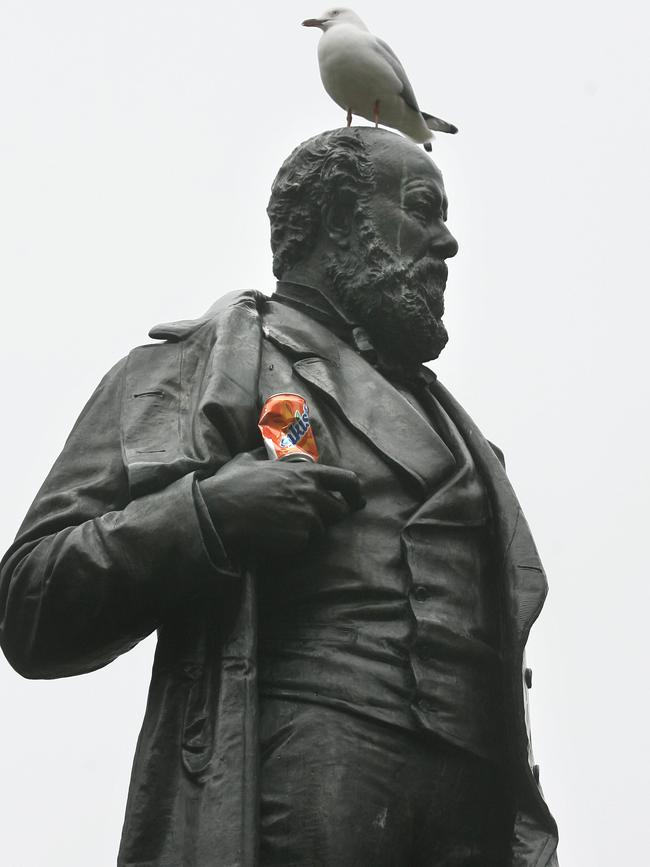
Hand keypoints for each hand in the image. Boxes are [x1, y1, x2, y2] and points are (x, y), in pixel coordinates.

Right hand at [198, 452, 364, 553]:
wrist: (219, 513)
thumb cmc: (231, 485)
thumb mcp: (248, 460)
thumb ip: (265, 453)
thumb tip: (265, 444)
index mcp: (305, 473)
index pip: (346, 480)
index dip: (354, 492)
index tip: (356, 500)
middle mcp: (312, 495)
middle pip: (338, 510)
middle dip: (327, 515)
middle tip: (307, 517)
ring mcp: (307, 518)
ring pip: (320, 529)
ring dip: (306, 529)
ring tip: (280, 524)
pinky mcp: (298, 539)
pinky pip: (304, 543)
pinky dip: (293, 542)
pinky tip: (273, 535)